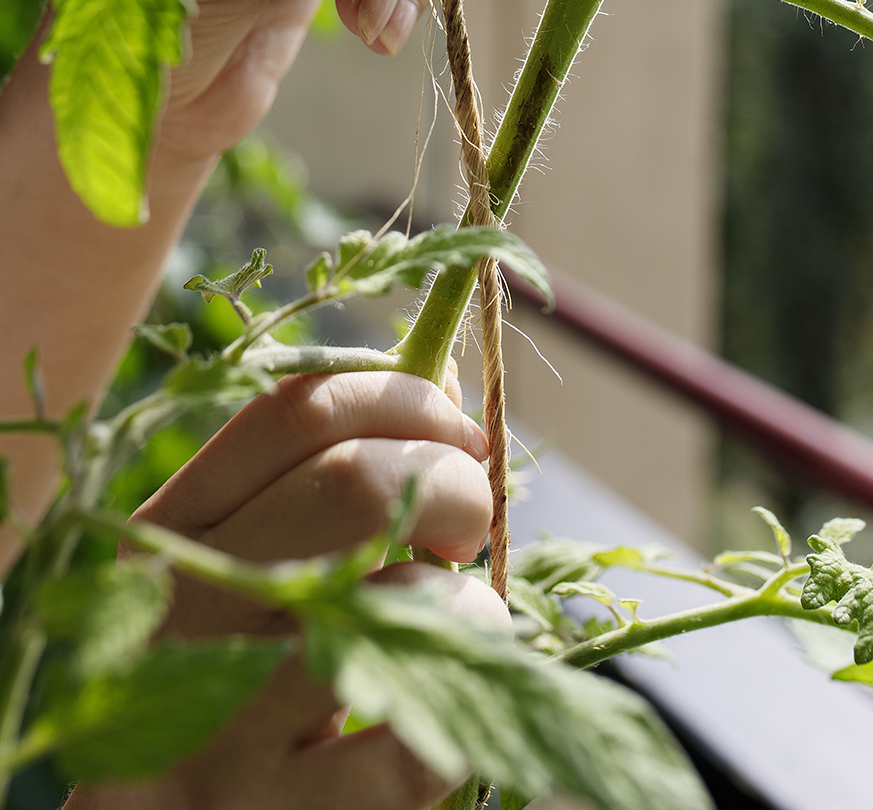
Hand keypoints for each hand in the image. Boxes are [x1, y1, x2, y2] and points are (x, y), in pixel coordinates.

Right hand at [69, 364, 507, 809]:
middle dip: (450, 483)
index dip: (403, 400)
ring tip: (454, 618)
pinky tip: (454, 692)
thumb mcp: (243, 572)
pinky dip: (468, 694)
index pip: (297, 414)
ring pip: (400, 596)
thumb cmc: (227, 688)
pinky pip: (427, 729)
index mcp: (167, 537)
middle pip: (353, 481)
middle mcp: (183, 618)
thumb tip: (440, 378)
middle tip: (466, 524)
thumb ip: (324, 474)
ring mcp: (224, 726)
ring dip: (462, 595)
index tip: (455, 432)